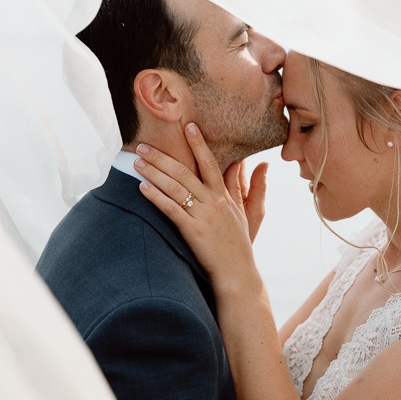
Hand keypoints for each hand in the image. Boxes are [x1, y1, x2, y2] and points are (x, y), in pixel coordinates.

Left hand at [135, 126, 263, 291]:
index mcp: (224, 196)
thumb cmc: (241, 245)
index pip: (210, 162)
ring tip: (138, 162)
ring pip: (175, 187)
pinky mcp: (193, 231)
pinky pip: (171, 210)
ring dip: (154, 173)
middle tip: (143, 145)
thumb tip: (262, 164)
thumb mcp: (252, 213)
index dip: (199, 143)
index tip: (188, 126)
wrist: (237, 273)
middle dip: (162, 157)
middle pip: (185, 171)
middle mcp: (213, 202)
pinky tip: (143, 188)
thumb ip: (254, 187)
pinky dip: (156, 197)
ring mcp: (203, 216)